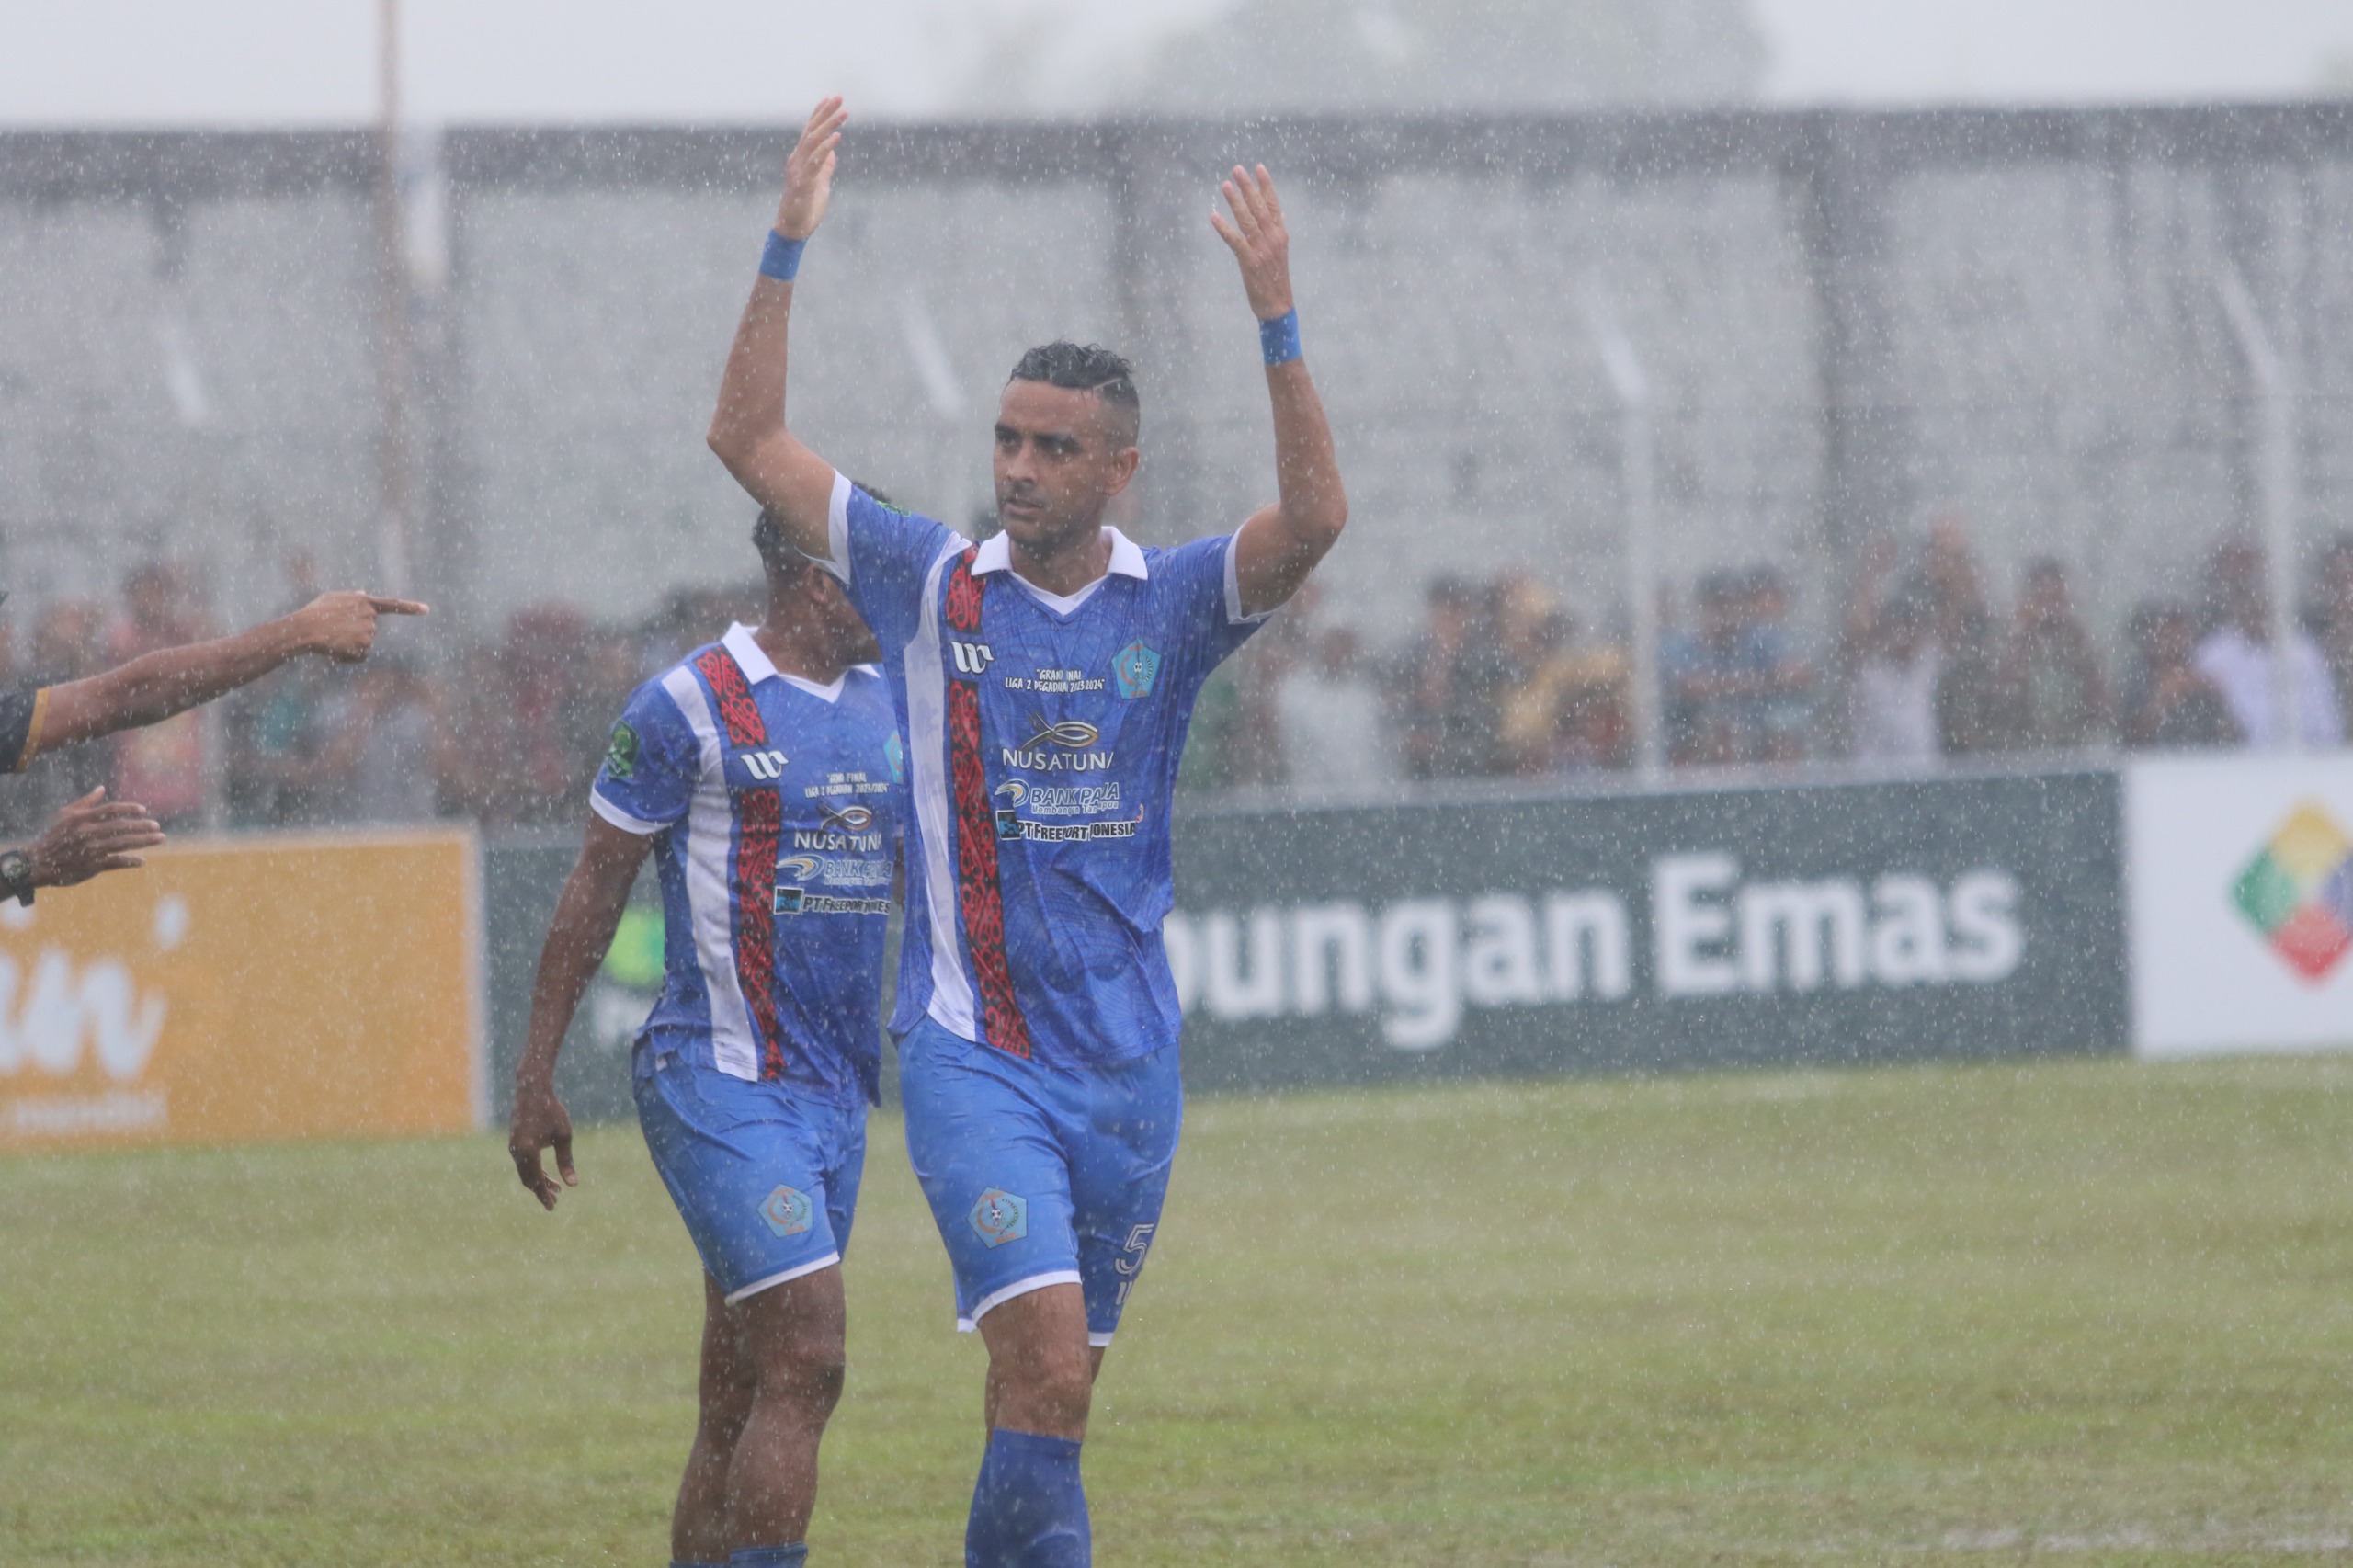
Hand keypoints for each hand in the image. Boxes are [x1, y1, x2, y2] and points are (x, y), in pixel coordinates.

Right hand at [26, 788, 165, 886]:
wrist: (38, 863)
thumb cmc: (54, 837)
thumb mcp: (65, 816)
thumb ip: (86, 802)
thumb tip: (102, 788)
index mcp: (81, 819)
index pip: (111, 810)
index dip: (129, 809)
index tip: (143, 810)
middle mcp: (87, 833)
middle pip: (121, 827)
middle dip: (142, 826)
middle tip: (157, 826)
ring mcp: (90, 850)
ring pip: (122, 844)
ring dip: (144, 841)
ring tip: (160, 838)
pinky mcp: (92, 866)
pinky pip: (115, 862)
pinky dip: (130, 862)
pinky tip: (142, 861)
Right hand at [290, 591, 429, 663]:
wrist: (306, 628)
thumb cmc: (315, 613)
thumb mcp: (333, 598)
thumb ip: (352, 596)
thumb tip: (365, 592)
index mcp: (365, 602)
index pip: (392, 605)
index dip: (410, 608)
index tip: (427, 610)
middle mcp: (371, 617)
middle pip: (369, 629)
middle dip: (354, 632)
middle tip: (333, 630)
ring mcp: (370, 632)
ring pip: (364, 644)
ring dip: (350, 645)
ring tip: (332, 639)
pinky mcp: (365, 647)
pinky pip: (360, 656)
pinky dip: (348, 657)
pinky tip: (335, 650)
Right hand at [509, 1079, 576, 1209]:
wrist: (531, 1091)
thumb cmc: (551, 1111)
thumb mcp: (563, 1136)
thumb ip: (566, 1161)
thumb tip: (573, 1185)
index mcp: (528, 1152)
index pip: (536, 1181)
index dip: (544, 1196)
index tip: (553, 1208)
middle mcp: (516, 1152)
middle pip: (528, 1180)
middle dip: (542, 1191)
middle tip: (556, 1201)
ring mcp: (513, 1148)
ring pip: (525, 1172)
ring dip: (539, 1181)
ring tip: (556, 1189)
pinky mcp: (514, 1143)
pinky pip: (523, 1163)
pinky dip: (534, 1171)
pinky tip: (546, 1173)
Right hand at [773, 96, 847, 241]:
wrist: (793, 230)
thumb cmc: (805, 208)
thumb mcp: (820, 184)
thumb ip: (824, 168)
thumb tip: (832, 153)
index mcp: (801, 159)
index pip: (810, 131)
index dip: (820, 113)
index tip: (831, 98)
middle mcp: (798, 160)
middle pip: (811, 130)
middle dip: (825, 112)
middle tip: (839, 96)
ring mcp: (799, 171)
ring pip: (813, 142)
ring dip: (829, 125)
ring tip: (843, 112)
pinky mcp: (803, 184)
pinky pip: (815, 163)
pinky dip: (826, 148)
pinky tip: (837, 137)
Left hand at [1211, 164, 1293, 321]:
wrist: (1278, 306)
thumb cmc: (1275, 278)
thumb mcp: (1279, 252)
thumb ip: (1274, 232)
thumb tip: (1277, 215)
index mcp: (1280, 234)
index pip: (1274, 204)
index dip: (1266, 185)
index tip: (1258, 167)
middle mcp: (1273, 238)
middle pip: (1259, 207)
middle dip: (1248, 187)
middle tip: (1237, 169)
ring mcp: (1262, 249)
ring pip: (1247, 220)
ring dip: (1236, 202)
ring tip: (1225, 185)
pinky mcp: (1250, 262)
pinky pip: (1235, 241)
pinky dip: (1224, 228)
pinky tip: (1214, 217)